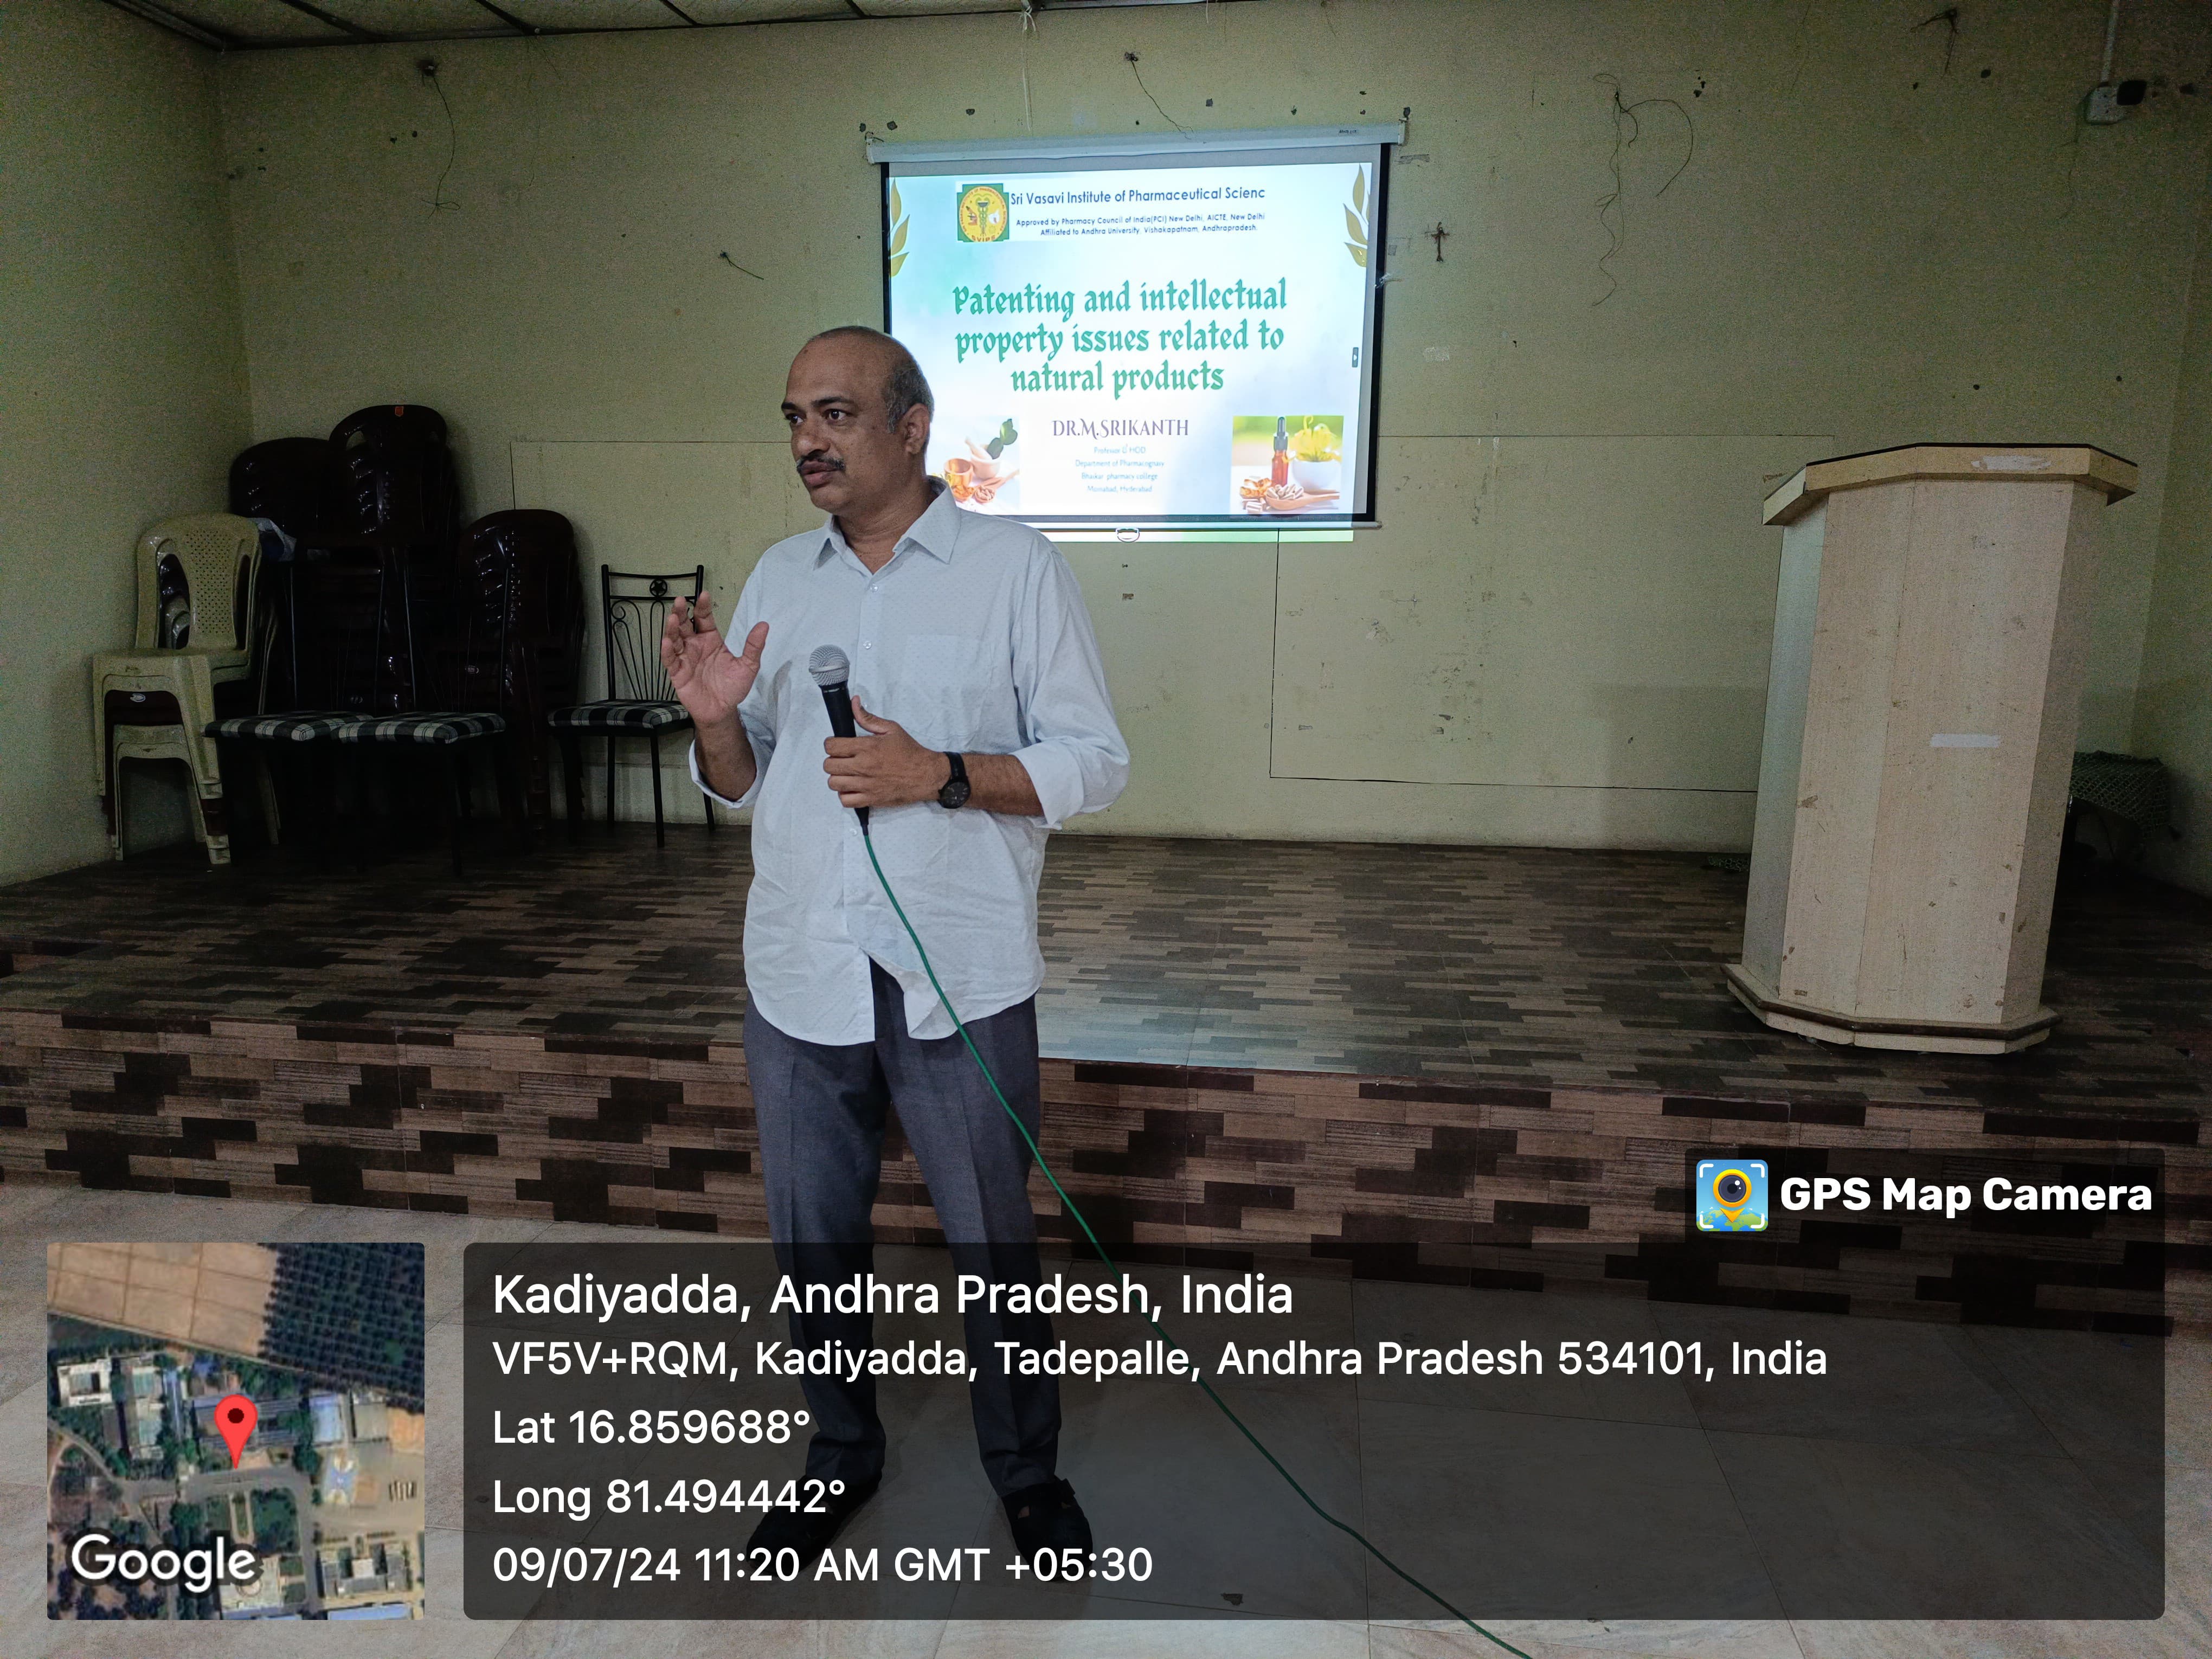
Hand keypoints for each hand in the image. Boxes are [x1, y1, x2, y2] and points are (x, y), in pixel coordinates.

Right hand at [661, 593, 766, 728]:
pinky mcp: (678, 673)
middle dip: (681, 612)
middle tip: (680, 600)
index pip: (704, 618)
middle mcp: (696, 646)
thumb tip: (764, 625)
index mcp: (711, 640)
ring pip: (675, 639)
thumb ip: (754, 646)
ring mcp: (685, 658)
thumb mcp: (748, 666)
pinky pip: (670, 660)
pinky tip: (668, 641)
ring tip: (673, 618)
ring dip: (672, 628)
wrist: (723, 710)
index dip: (703, 607)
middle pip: (685, 625)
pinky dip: (668, 651)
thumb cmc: (733, 687)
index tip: (704, 594)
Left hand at [823, 694, 950, 808]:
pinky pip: (845, 801)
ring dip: (838, 778)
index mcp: (866, 747)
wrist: (926, 774)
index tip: (838, 745)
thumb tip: (854, 703)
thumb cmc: (909, 752)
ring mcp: (866, 784)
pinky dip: (845, 795)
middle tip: (844, 760)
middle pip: (828, 765)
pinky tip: (853, 788)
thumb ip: (868, 718)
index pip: (831, 746)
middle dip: (833, 760)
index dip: (831, 744)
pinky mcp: (870, 799)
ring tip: (848, 774)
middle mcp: (863, 766)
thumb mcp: (891, 729)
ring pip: (834, 783)